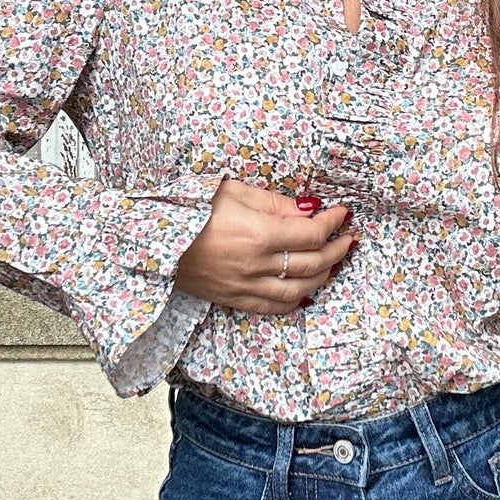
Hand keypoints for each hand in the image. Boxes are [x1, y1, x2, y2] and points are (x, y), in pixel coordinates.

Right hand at [174, 177, 358, 314]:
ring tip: (333, 263)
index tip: (341, 213)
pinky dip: (296, 300)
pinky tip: (305, 290)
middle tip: (347, 238)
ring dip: (323, 276)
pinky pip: (274, 307)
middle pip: (313, 263)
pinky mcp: (234, 299)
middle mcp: (256, 265)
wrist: (152, 242)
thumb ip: (273, 202)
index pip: (312, 233)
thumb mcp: (231, 192)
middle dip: (337, 249)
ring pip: (299, 290)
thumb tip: (307, 210)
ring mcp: (245, 286)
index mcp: (258, 235)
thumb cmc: (189, 210)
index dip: (333, 223)